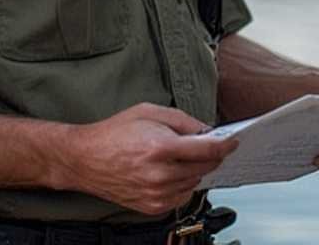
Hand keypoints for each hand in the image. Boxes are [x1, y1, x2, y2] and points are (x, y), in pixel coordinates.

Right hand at [58, 102, 237, 214]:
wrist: (85, 159)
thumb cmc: (114, 133)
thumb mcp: (149, 112)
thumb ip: (183, 120)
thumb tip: (207, 131)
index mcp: (160, 147)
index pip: (207, 150)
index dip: (225, 145)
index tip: (233, 142)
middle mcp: (159, 174)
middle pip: (205, 168)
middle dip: (211, 156)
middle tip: (206, 145)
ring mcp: (156, 194)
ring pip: (195, 182)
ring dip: (195, 169)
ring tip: (178, 157)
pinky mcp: (152, 206)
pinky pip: (182, 196)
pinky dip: (183, 183)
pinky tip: (169, 171)